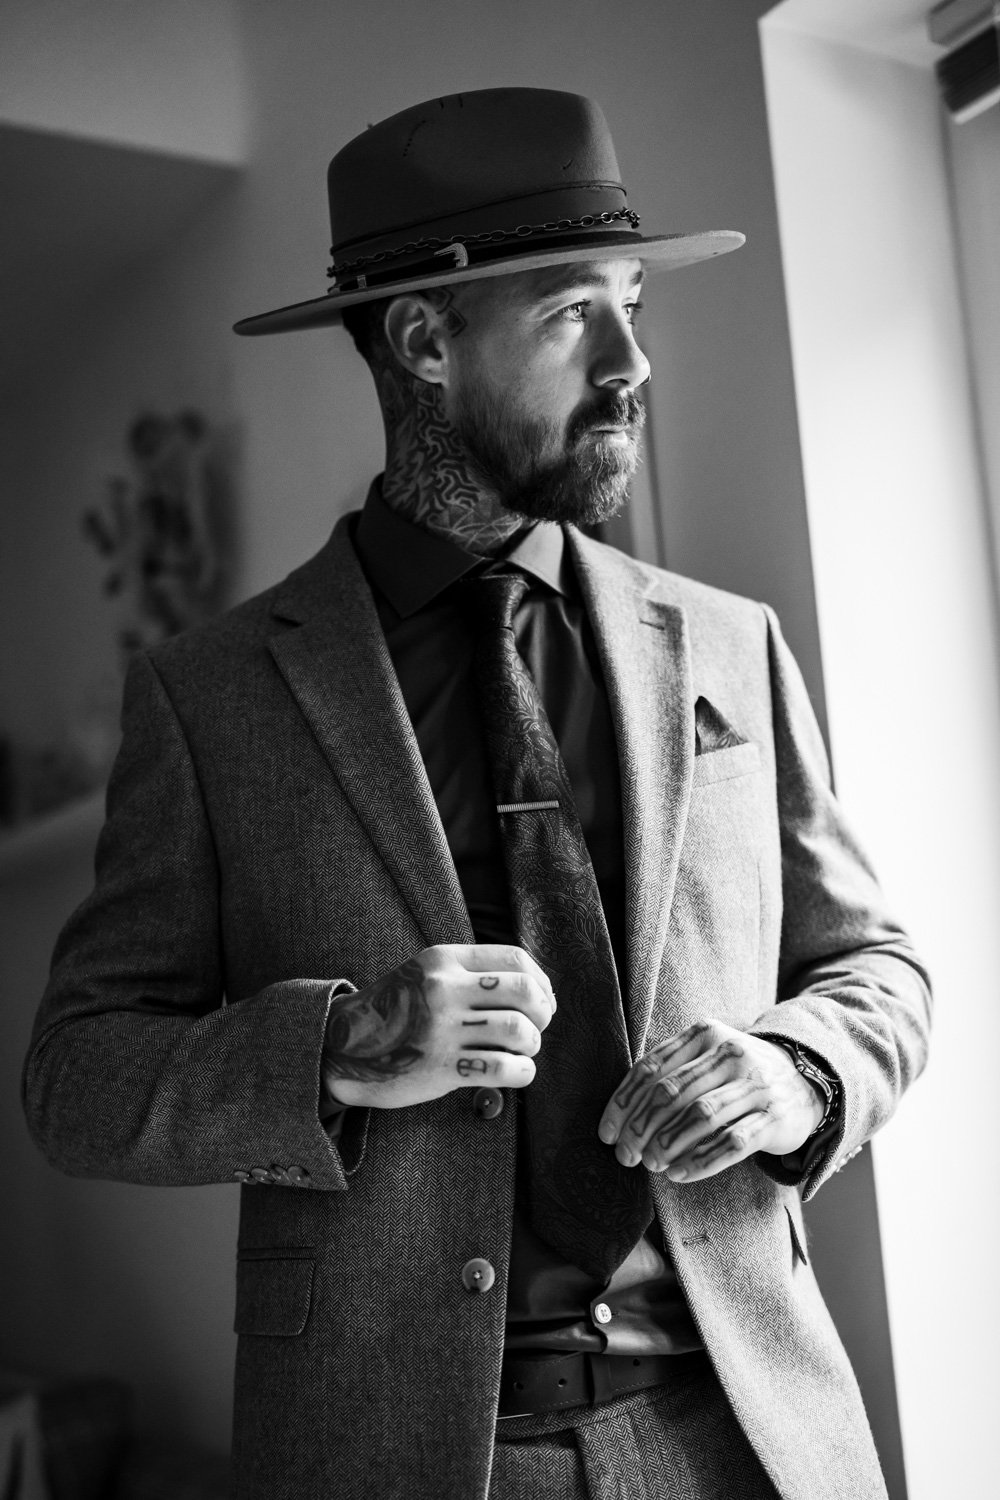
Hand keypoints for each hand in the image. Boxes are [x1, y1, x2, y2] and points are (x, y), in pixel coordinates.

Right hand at [321, 943, 555, 1108]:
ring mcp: (442, 1028)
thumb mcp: (426, 974)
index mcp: (443, 960)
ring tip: (521, 1050)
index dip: (541, 981)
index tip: (542, 1000)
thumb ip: (471, 973)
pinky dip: (522, 1072)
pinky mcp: (441, 1067)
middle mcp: (444, 989)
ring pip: (518, 1030)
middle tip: (536, 1027)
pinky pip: (503, 1068)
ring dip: (532, 1044)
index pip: (515, 959)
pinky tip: (515, 1072)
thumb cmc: (396, 1011)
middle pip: (524, 992)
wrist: (342, 1047)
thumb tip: (537, 988)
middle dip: (543, 1012)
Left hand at [597, 1020, 823, 1181]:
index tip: (607, 1133)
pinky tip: (679, 1174)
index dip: (624, 1103)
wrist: (805, 1081)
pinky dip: (701, 1161)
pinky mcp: (775, 1118)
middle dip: (641, 1128)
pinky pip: (732, 1143)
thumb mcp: (706, 1056)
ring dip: (668, 1144)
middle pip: (672, 1093)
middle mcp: (732, 1053)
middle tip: (625, 1156)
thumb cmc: (738, 1074)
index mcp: (706, 1033)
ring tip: (650, 1164)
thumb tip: (621, 1116)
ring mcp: (756, 1085)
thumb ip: (669, 1072)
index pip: (652, 1068)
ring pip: (700, 1116)